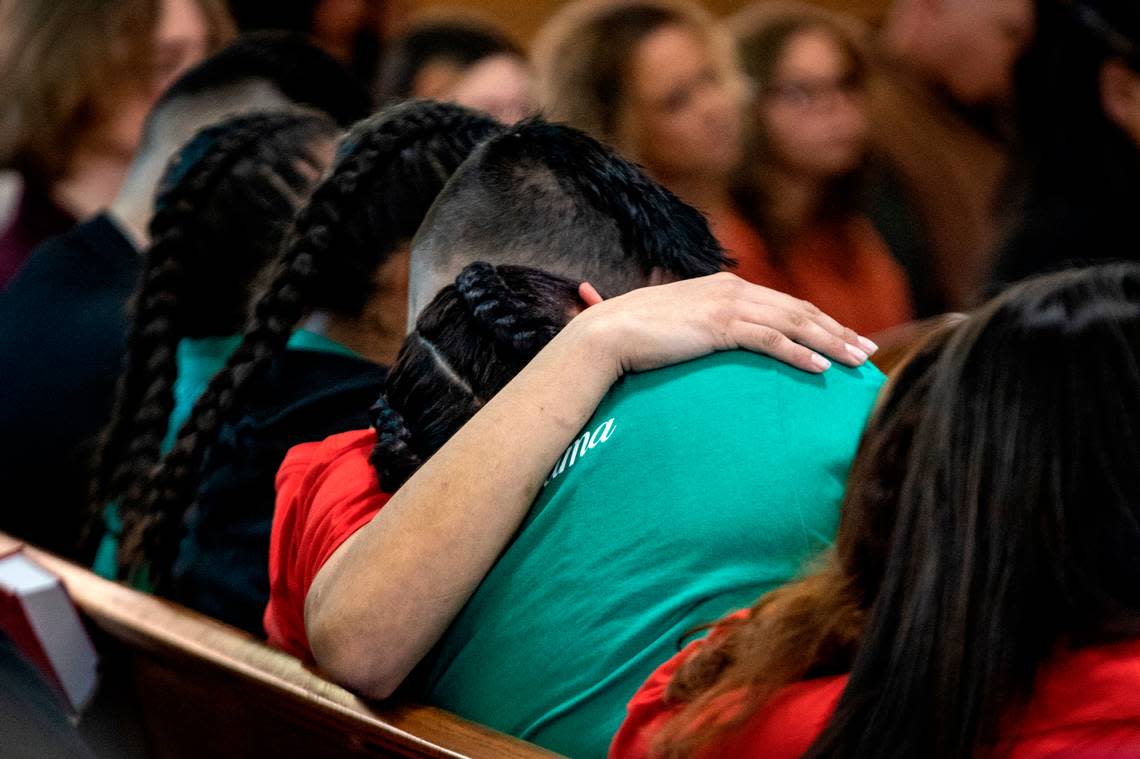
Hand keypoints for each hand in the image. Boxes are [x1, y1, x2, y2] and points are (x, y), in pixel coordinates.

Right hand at [571, 273, 876, 376]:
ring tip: (855, 361)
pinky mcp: (719, 326)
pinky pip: (770, 340)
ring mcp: (726, 306)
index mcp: (724, 287)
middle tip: (866, 352)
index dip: (818, 320)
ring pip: (793, 323)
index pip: (783, 304)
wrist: (608, 334)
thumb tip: (711, 343)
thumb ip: (701, 326)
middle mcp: (731, 289)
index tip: (843, 337)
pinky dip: (799, 353)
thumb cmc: (636, 335)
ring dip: (829, 342)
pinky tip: (819, 368)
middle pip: (798, 310)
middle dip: (836, 330)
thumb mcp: (678, 325)